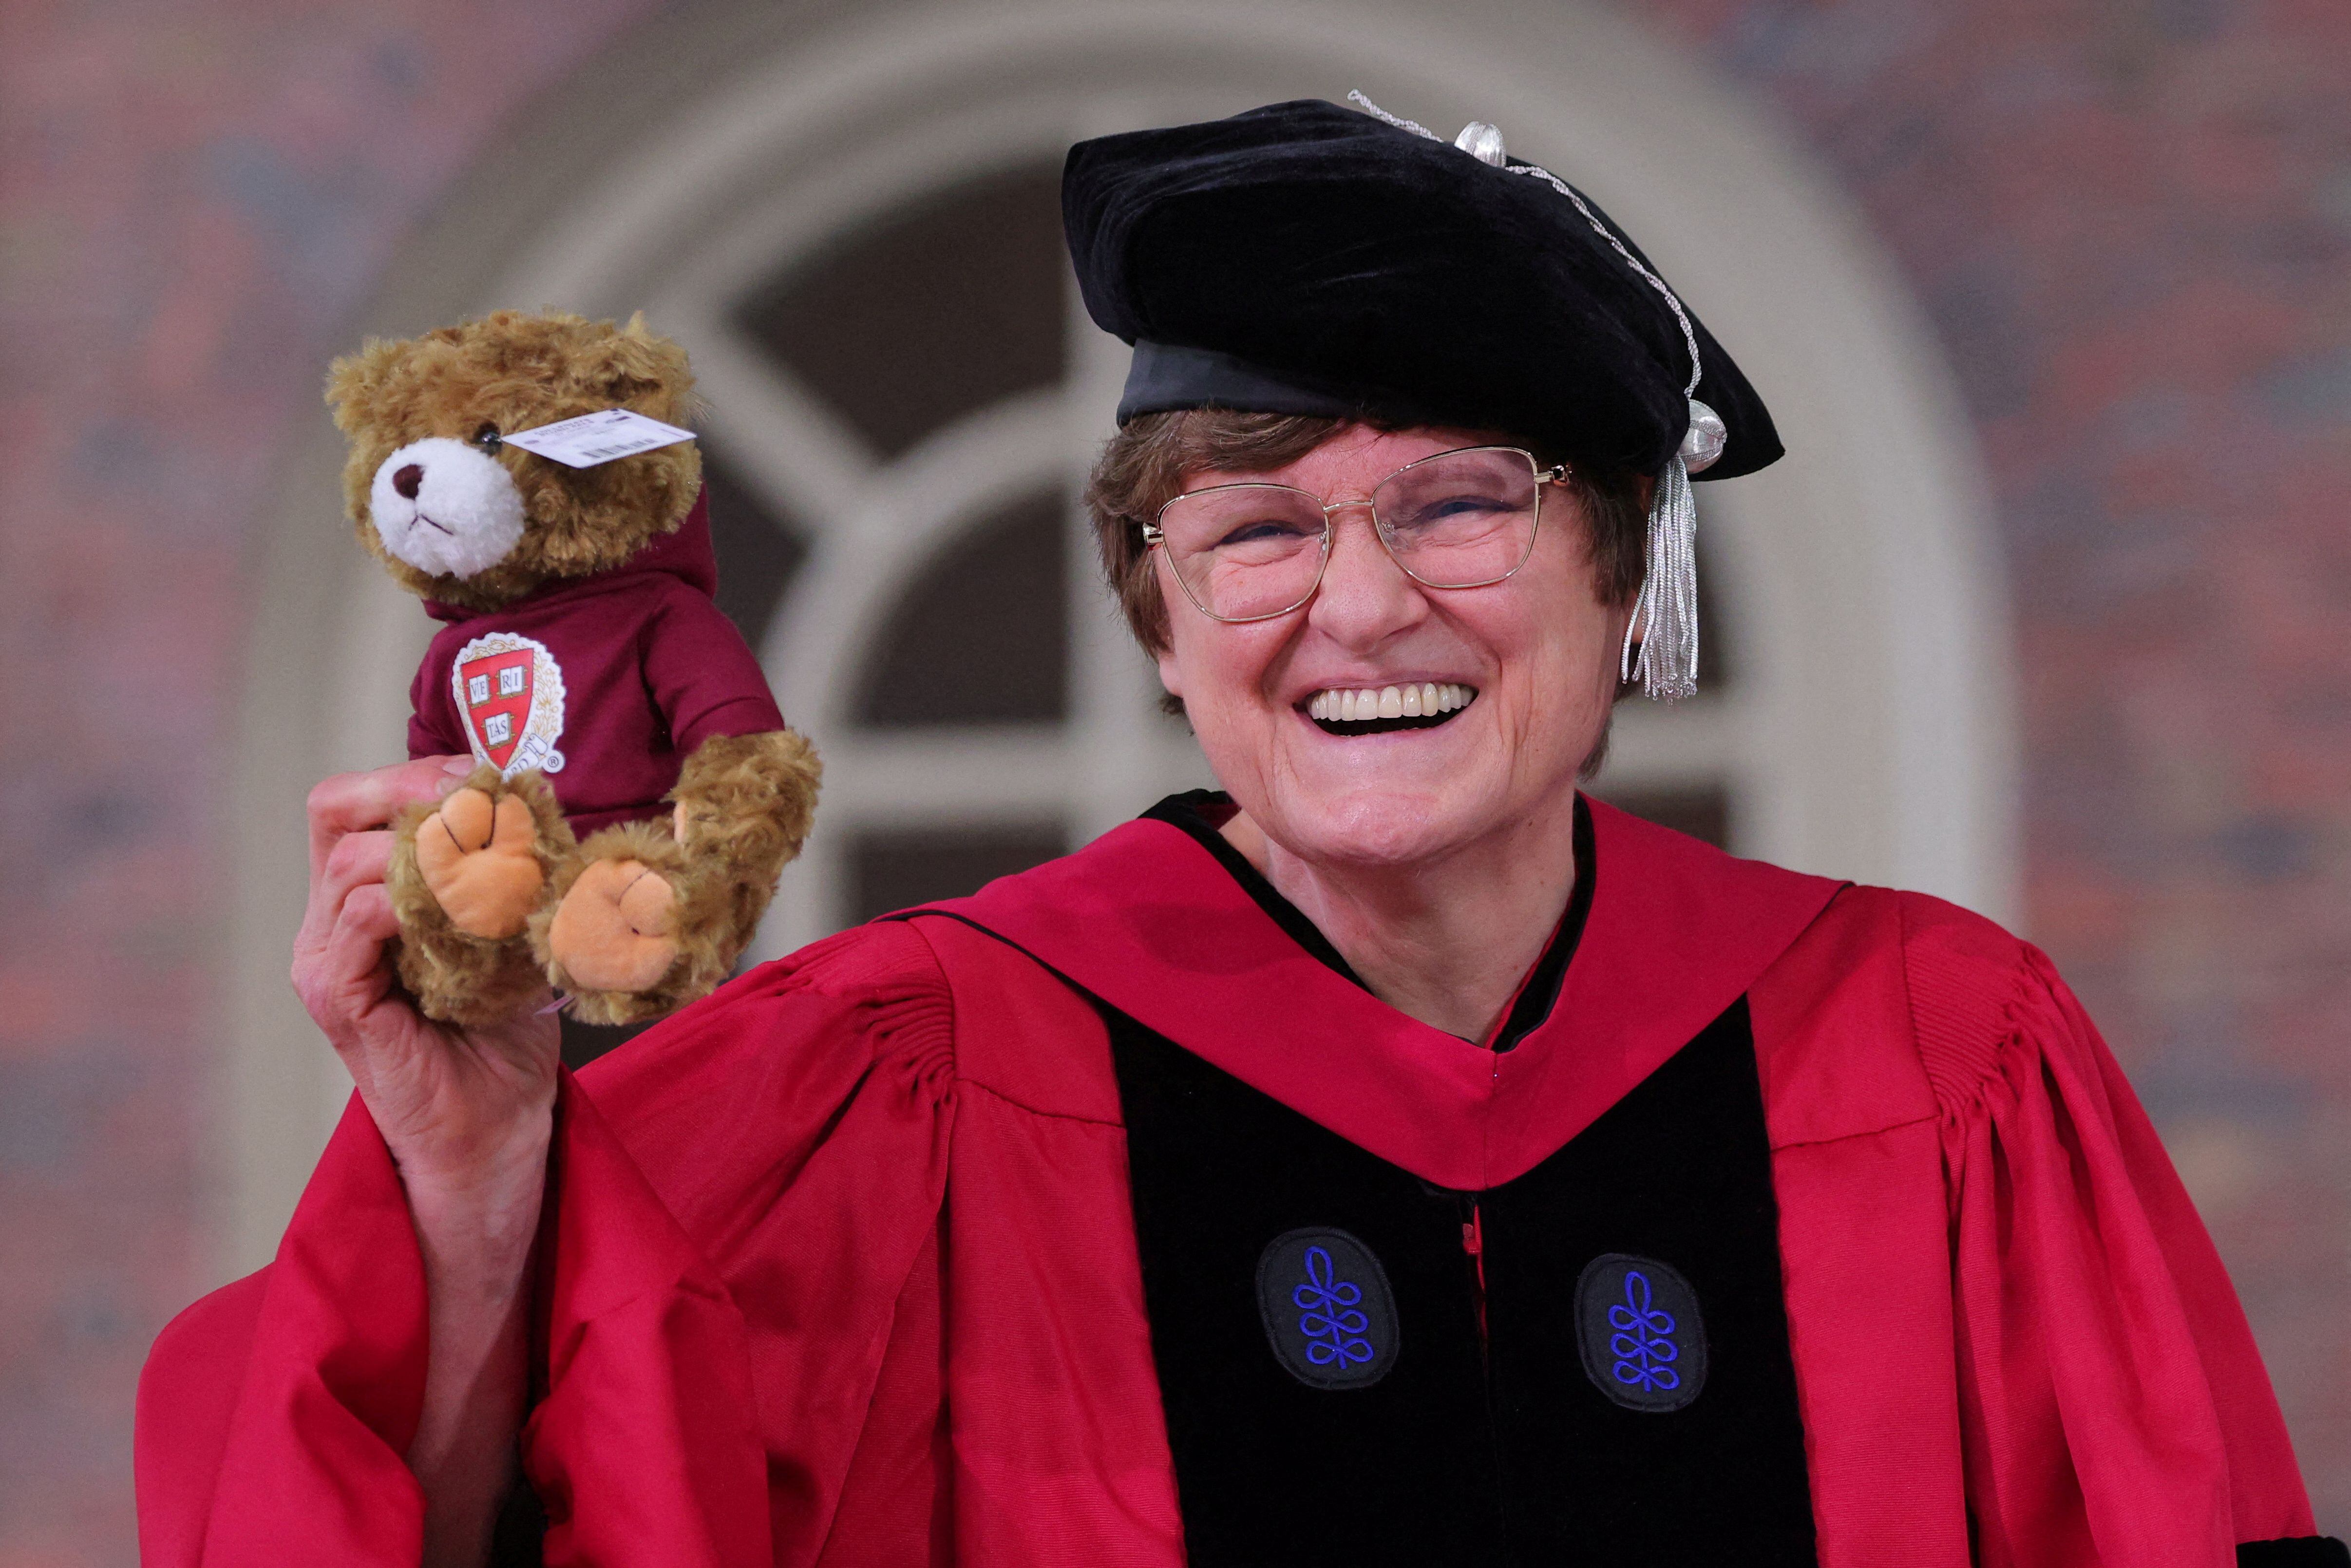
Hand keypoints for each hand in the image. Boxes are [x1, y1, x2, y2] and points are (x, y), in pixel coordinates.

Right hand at [293, 756, 558, 1200]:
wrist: (496, 1124)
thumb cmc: (501, 1031)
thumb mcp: (509, 932)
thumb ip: (505, 872)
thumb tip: (541, 804)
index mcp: (359, 897)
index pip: (354, 801)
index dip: (413, 771)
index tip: (486, 773)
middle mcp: (329, 921)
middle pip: (335, 811)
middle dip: (409, 785)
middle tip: (481, 795)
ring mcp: (324, 959)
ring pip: (348, 861)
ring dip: (428, 845)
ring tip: (494, 855)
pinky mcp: (337, 999)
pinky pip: (354, 923)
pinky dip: (406, 899)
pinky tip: (462, 905)